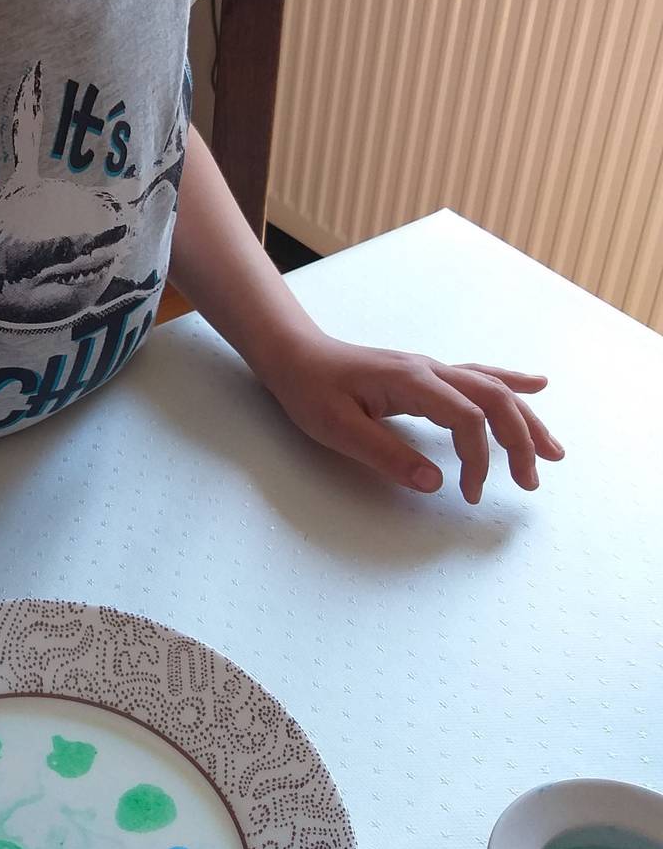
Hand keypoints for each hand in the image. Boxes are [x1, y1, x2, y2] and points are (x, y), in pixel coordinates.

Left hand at [259, 331, 564, 503]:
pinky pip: (479, 378)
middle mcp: (429, 371)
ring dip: (525, 420)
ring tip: (553, 452)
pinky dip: (511, 385)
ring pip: (493, 389)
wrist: (295, 356)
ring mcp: (430, 370)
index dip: (478, 457)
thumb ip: (384, 455)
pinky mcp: (426, 377)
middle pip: (493, 400)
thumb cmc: (310, 390)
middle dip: (520, 440)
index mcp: (410, 381)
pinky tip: (537, 387)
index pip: (466, 417)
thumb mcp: (337, 429)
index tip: (469, 493)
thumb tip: (433, 483)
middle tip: (531, 481)